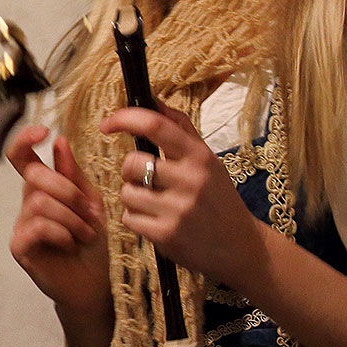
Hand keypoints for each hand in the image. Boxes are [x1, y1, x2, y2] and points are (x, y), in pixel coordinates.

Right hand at [7, 124, 111, 316]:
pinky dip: (61, 233)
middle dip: (68, 191)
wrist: (96, 282)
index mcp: (43, 189)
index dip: (24, 140)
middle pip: (35, 176)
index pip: (21, 158)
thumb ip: (73, 174)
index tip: (43, 132)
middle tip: (90, 212)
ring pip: (40, 202)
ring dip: (72, 218)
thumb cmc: (94, 243)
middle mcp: (27, 204)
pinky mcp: (20, 247)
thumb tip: (59, 141)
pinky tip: (71, 245)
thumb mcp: (92, 202)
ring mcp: (21, 226)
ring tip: (87, 235)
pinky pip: (37, 226)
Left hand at [102, 103, 261, 285]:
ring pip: (126, 192)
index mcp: (200, 156)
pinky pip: (128, 218)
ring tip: (157, 204)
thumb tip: (152, 101)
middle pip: (131, 163)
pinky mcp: (166, 234)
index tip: (107, 124)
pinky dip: (136, 219)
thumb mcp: (207, 160)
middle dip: (130, 171)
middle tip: (148, 181)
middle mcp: (191, 180)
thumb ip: (180, 129)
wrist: (239, 246)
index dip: (125, 119)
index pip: (155, 125)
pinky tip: (157, 222)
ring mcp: (178, 209)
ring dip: (133, 198)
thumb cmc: (217, 198)